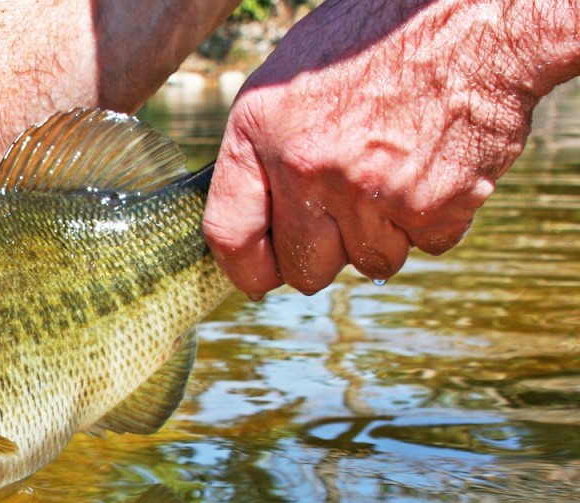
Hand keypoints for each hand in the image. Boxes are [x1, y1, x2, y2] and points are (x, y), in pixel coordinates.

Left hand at [202, 0, 548, 296]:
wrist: (471, 16)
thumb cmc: (373, 42)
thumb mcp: (288, 84)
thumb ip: (263, 153)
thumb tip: (253, 223)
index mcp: (258, 131)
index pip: (229, 236)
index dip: (246, 269)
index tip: (260, 277)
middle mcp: (307, 166)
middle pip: (304, 268)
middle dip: (322, 256)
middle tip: (343, 219)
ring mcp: (370, 190)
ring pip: (370, 262)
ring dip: (383, 234)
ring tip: (394, 173)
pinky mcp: (433, 205)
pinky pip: (427, 244)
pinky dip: (434, 218)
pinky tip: (434, 167)